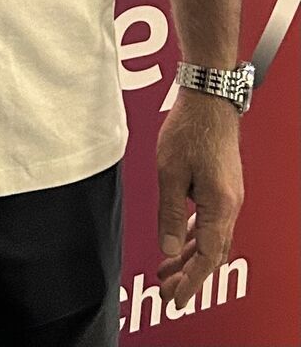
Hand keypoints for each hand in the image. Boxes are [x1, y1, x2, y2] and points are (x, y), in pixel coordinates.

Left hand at [155, 89, 244, 309]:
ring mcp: (229, 196)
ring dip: (190, 256)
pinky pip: (211, 222)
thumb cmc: (190, 129)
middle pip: (212, 253)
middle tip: (168, 290)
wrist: (209, 99)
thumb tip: (168, 247)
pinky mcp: (223, 186)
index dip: (192, 281)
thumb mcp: (169, 172)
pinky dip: (194, 235)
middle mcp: (230, 206)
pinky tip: (179, 240)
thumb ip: (168, 212)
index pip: (208, 257)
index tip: (176, 299)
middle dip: (190, 275)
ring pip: (212, 238)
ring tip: (168, 269)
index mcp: (219, 206)